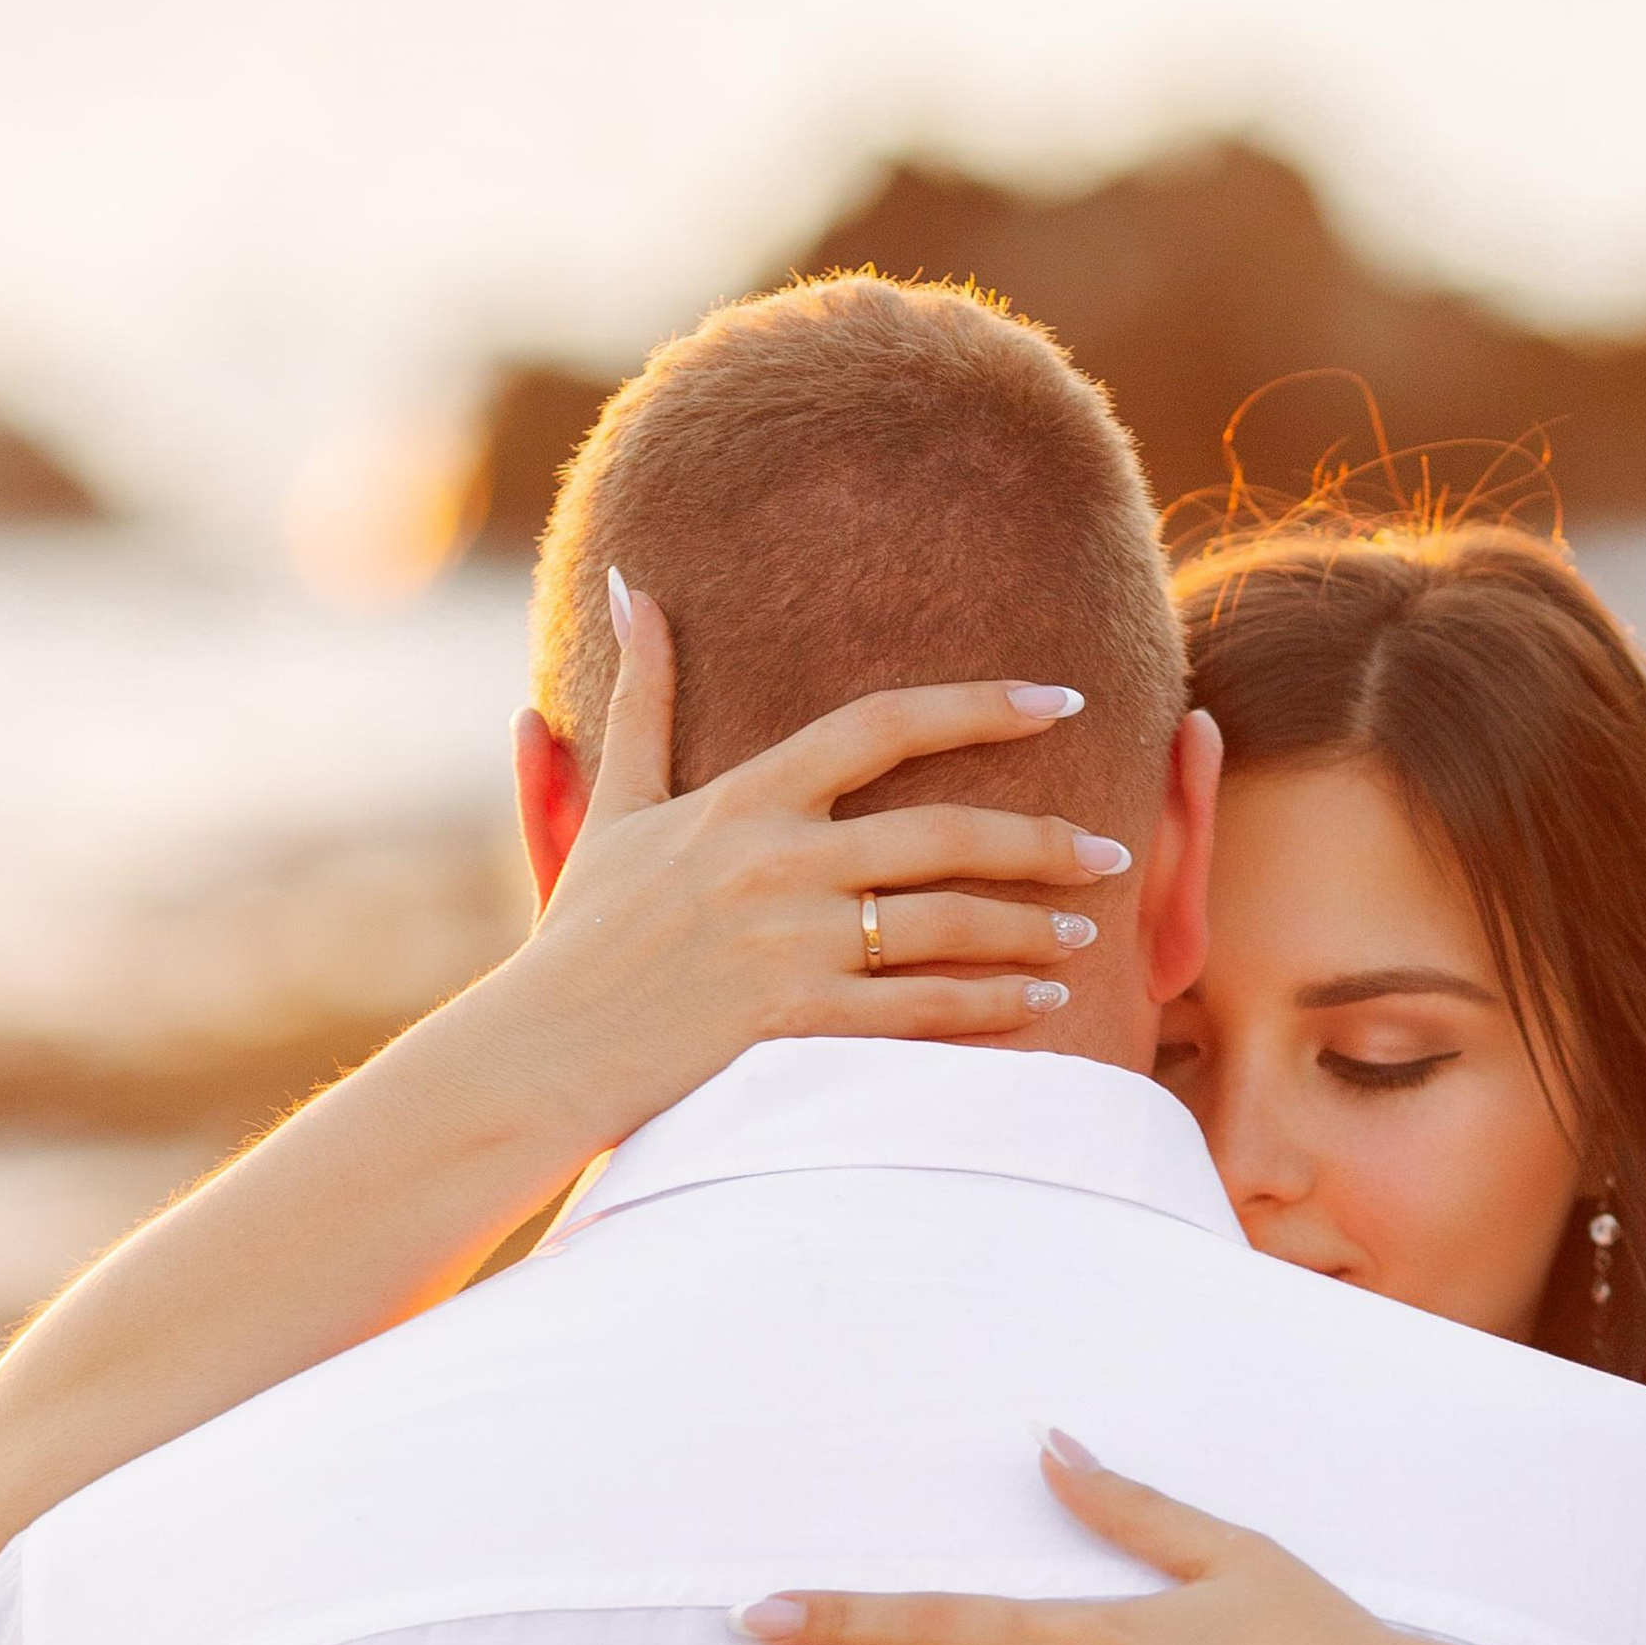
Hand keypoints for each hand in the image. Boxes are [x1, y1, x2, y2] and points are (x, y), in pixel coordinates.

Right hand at [484, 574, 1129, 1146]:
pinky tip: (1045, 1004)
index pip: (883, 724)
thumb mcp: (613, 807)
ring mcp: (786, 944)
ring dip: (1030, 928)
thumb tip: (637, 588)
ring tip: (1085, 931)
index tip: (1059, 699)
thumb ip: (644, 699)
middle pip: (943, 832)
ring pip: (945, 925)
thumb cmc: (580, 936)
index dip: (981, 706)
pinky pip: (919, 1010)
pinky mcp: (792, 1023)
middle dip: (1041, 840)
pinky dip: (991, 1007)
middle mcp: (774, 861)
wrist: (536, 1055)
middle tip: (1109, 850)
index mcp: (743, 799)